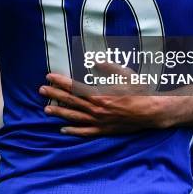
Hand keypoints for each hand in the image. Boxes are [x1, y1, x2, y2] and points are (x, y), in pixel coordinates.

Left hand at [39, 64, 172, 135]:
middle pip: (70, 102)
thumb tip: (94, 61)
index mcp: (99, 94)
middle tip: (41, 90)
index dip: (60, 81)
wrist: (151, 112)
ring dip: (59, 113)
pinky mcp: (104, 131)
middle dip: (54, 95)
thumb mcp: (125, 74)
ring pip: (74, 117)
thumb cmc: (139, 91)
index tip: (49, 76)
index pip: (73, 87)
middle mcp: (96, 109)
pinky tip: (63, 129)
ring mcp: (99, 122)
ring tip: (47, 109)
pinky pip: (85, 132)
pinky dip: (73, 131)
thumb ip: (108, 68)